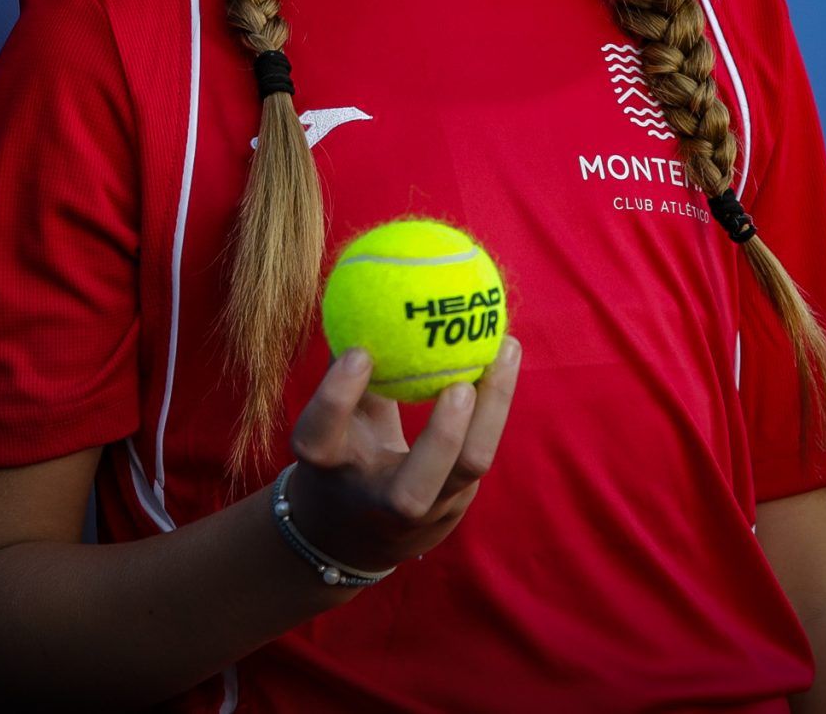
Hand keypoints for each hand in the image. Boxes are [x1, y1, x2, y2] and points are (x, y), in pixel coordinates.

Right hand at [280, 335, 523, 573]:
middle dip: (441, 440)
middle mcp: (379, 503)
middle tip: (460, 384)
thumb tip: (351, 292)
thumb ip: (341, 369)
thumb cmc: (343, 450)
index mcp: (331, 470)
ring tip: (503, 349)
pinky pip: (483, 448)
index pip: (321, 440)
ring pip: (467, 472)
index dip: (337, 400)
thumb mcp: (334, 418)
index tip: (360, 351)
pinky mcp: (458, 503)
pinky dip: (497, 401)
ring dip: (490, 412)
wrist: (354, 533)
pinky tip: (505, 350)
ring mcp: (427, 511)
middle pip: (412, 492)